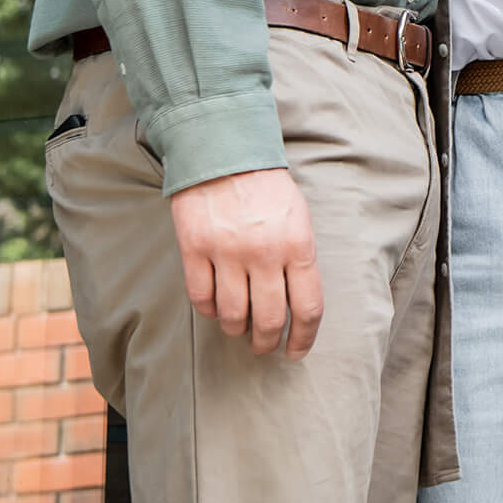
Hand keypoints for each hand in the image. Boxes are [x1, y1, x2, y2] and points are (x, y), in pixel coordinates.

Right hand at [169, 167, 323, 356]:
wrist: (224, 151)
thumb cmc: (267, 187)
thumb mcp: (298, 217)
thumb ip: (298, 258)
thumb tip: (296, 306)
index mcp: (298, 244)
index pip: (307, 307)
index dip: (303, 338)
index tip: (296, 352)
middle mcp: (264, 253)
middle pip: (268, 320)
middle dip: (267, 343)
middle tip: (264, 346)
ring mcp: (227, 252)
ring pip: (232, 315)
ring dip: (237, 329)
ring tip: (239, 328)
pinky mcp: (195, 249)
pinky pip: (201, 299)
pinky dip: (209, 311)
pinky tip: (215, 307)